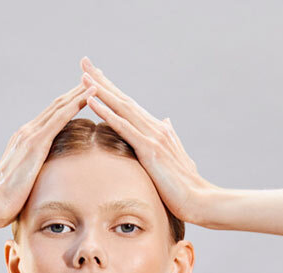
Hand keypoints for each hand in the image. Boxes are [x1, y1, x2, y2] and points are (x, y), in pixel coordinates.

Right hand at [0, 82, 97, 227]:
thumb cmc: (6, 202)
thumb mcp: (24, 183)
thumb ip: (36, 175)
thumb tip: (47, 183)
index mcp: (25, 140)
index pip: (52, 116)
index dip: (69, 103)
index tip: (85, 93)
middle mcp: (27, 132)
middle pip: (57, 105)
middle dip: (77, 90)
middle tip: (96, 77)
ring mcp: (30, 135)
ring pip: (60, 107)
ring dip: (80, 92)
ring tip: (98, 81)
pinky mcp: (35, 144)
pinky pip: (59, 119)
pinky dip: (74, 105)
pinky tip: (89, 97)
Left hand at [78, 57, 213, 223]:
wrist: (199, 200)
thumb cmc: (186, 187)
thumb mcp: (175, 158)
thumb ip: (169, 137)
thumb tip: (165, 121)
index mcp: (158, 131)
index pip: (130, 106)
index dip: (112, 91)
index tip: (96, 76)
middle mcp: (155, 127)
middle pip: (123, 99)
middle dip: (102, 80)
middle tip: (84, 62)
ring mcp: (153, 136)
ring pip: (121, 107)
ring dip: (100, 89)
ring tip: (83, 74)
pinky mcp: (150, 149)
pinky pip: (123, 126)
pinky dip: (106, 111)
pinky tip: (91, 100)